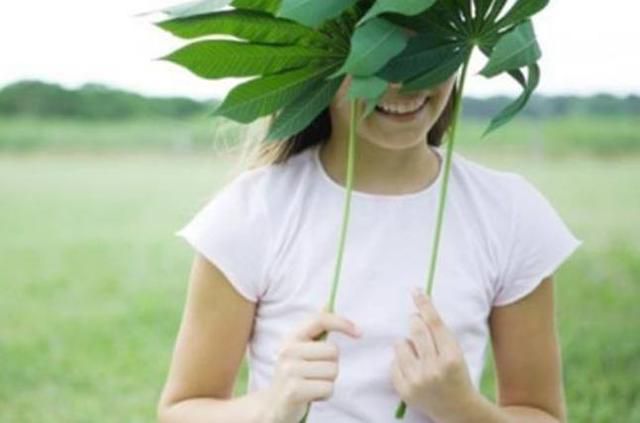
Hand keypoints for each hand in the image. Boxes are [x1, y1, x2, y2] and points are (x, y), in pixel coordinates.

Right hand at [264, 307, 362, 422]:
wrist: (272, 406)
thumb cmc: (293, 374)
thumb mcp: (300, 349)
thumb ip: (314, 329)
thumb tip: (327, 303)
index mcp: (291, 337)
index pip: (320, 320)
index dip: (342, 323)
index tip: (359, 333)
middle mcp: (288, 350)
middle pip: (333, 351)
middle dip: (331, 365)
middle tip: (315, 373)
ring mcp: (289, 370)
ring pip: (333, 371)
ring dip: (328, 381)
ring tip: (312, 384)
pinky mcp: (293, 390)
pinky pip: (328, 388)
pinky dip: (325, 395)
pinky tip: (311, 395)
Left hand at [390, 289, 475, 420]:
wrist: (457, 409)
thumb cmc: (457, 374)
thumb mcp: (456, 353)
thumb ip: (439, 334)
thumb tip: (418, 310)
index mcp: (452, 357)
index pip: (435, 323)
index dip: (425, 304)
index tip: (415, 290)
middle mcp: (434, 369)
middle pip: (416, 330)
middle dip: (414, 321)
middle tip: (415, 322)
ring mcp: (418, 381)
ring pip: (400, 344)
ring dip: (406, 343)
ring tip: (416, 352)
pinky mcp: (405, 390)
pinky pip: (393, 362)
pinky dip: (400, 361)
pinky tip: (412, 367)